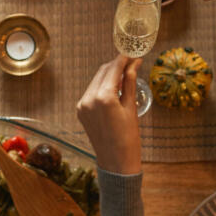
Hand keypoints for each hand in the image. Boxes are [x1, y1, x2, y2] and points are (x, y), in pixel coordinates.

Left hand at [76, 56, 142, 173]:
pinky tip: (114, 88)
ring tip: (125, 75)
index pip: (113, 68)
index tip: (133, 53)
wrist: (115, 162)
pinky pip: (92, 91)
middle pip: (103, 71)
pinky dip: (102, 86)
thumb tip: (134, 63)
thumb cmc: (128, 138)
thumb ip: (129, 82)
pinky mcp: (80, 110)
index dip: (124, 59)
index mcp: (103, 97)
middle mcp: (89, 98)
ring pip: (96, 80)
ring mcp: (82, 104)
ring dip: (109, 75)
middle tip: (131, 62)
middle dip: (116, 65)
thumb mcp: (131, 107)